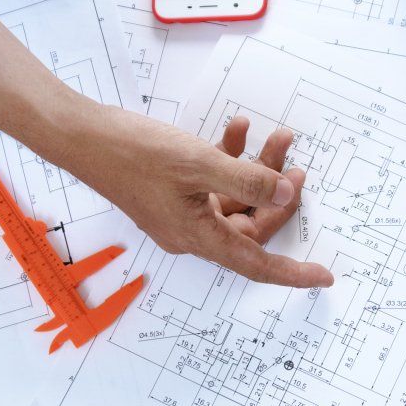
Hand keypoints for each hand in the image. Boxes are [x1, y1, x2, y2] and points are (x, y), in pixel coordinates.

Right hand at [67, 103, 334, 287]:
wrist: (82, 136)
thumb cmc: (132, 153)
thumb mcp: (198, 163)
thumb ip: (248, 180)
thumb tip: (286, 194)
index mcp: (197, 236)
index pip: (255, 263)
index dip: (292, 271)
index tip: (323, 276)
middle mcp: (190, 231)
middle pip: (249, 225)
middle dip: (276, 194)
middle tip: (295, 165)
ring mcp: (180, 211)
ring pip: (234, 198)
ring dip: (257, 170)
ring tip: (273, 137)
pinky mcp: (172, 190)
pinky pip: (212, 182)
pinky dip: (229, 158)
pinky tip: (238, 129)